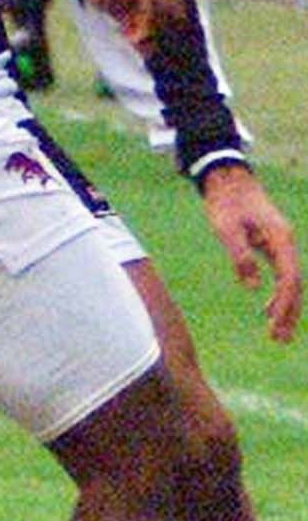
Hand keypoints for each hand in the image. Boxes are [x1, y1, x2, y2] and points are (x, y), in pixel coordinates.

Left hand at [201, 163, 302, 342]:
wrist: (228, 180)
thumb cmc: (225, 203)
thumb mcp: (227, 229)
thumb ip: (240, 257)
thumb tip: (253, 287)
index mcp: (279, 238)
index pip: (289, 278)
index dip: (284, 304)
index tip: (275, 325)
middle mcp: (285, 242)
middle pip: (294, 283)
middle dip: (289, 313)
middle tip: (279, 340)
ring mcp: (280, 243)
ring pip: (290, 281)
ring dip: (285, 307)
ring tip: (277, 334)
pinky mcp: (271, 244)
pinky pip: (281, 274)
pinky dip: (278, 294)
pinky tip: (268, 310)